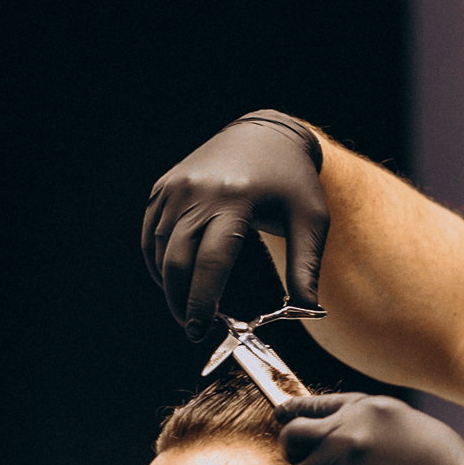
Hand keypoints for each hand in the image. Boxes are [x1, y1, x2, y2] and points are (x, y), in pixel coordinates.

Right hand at [142, 111, 328, 339]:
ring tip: (189, 307)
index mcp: (235, 199)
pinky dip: (159, 263)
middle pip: (178, 261)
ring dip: (170, 286)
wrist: (266, 134)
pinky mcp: (163, 188)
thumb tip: (306, 312)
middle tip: (194, 329)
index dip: (202, 301)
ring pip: (159, 251)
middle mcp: (198, 191)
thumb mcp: (311, 221)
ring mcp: (176, 188)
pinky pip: (152, 235)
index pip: (211, 261)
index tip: (202, 329)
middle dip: (181, 302)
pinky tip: (177, 280)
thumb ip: (306, 267)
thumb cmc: (293, 182)